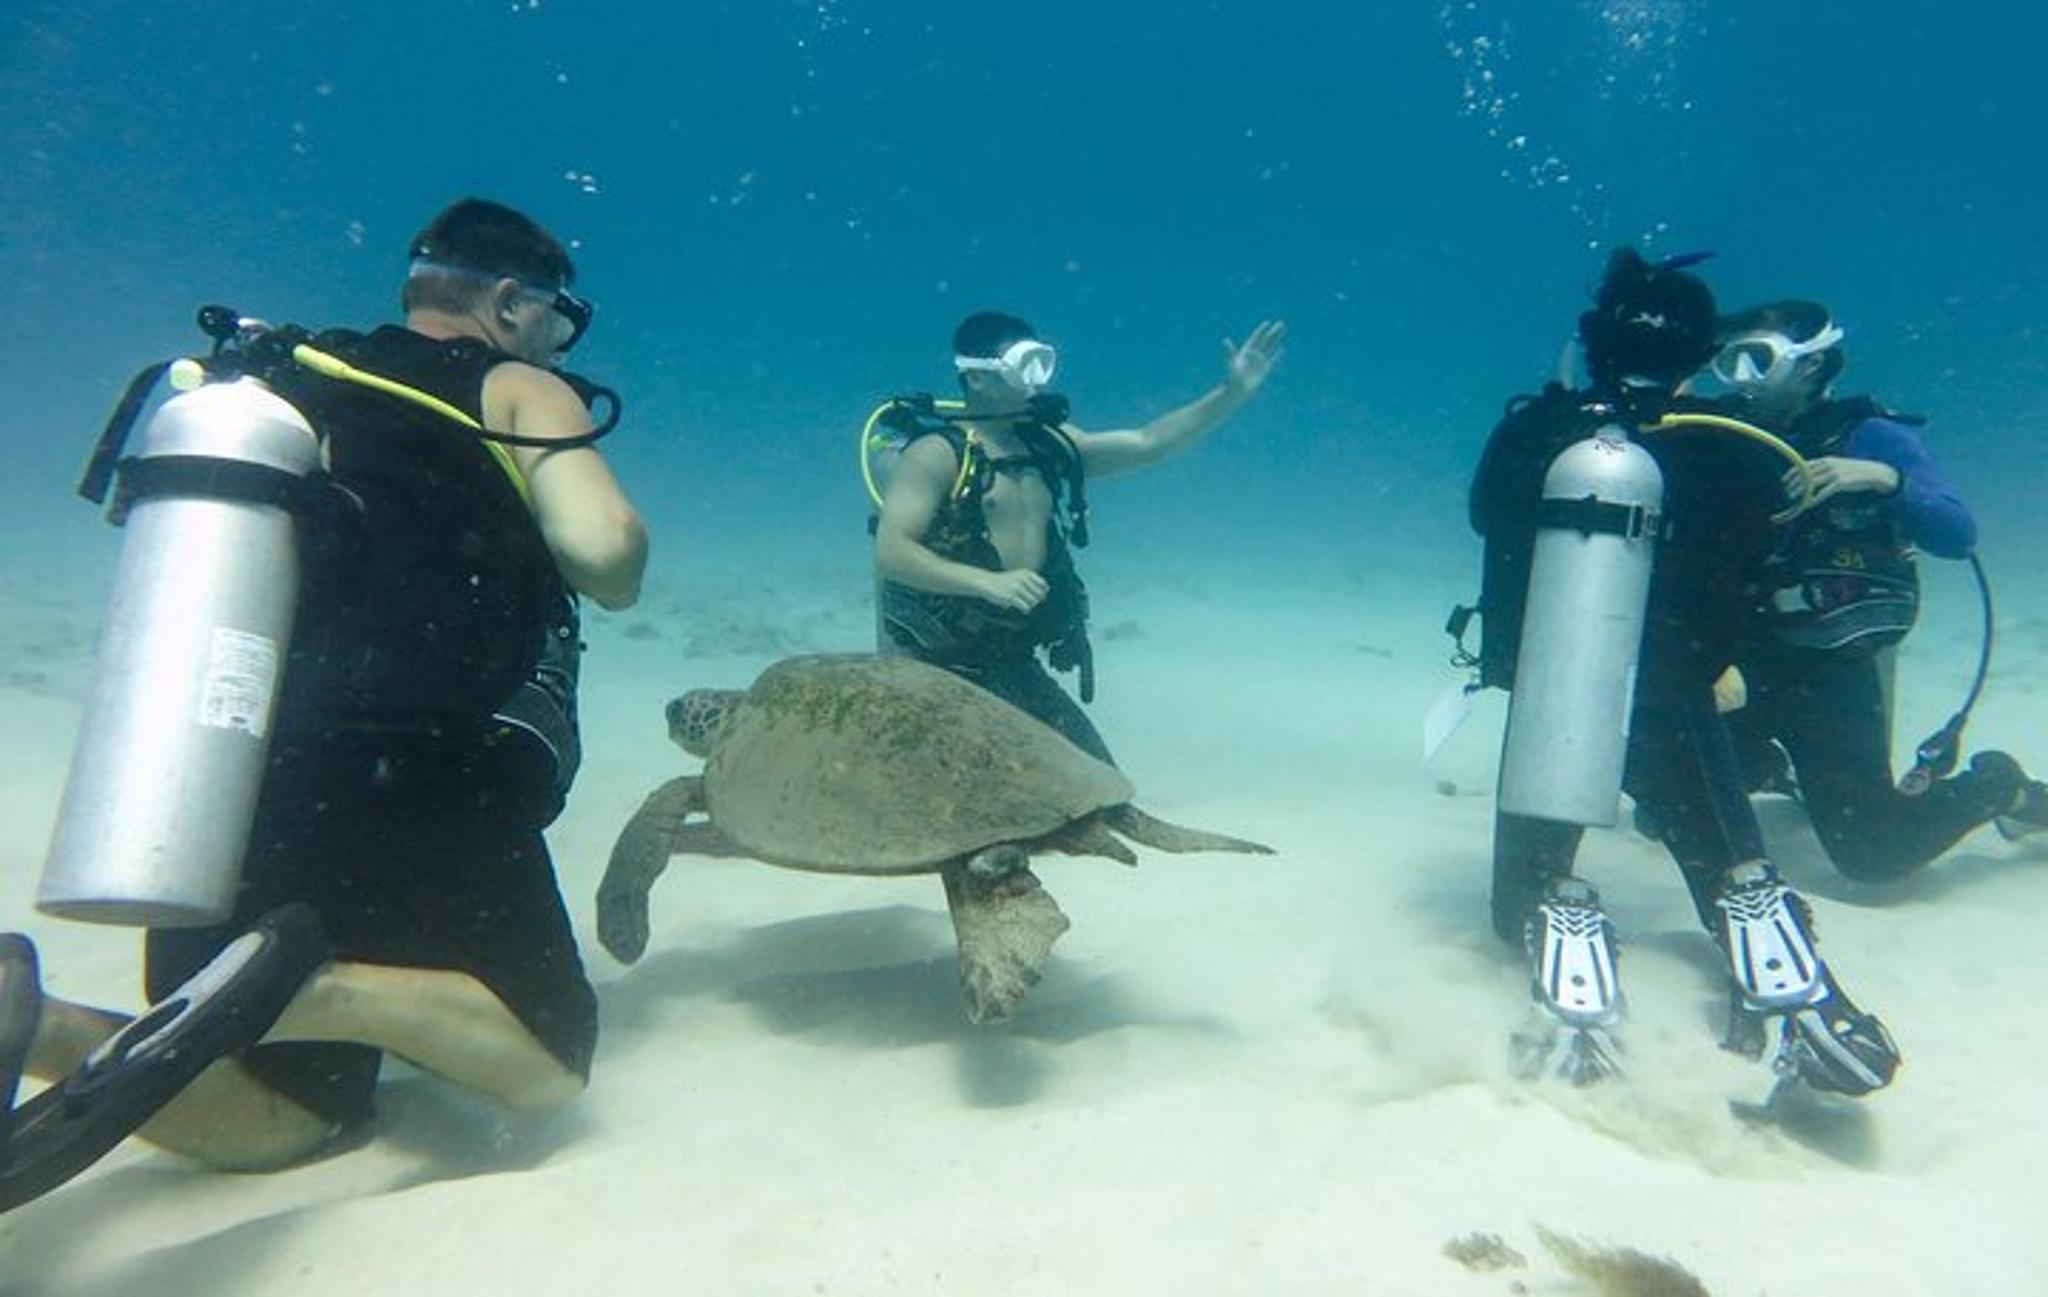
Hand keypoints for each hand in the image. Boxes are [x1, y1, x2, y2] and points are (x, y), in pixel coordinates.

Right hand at [978, 568, 1048, 613]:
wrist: (987, 582)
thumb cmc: (1004, 582)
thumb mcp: (1019, 576)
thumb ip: (1032, 582)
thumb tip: (1045, 595)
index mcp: (1027, 573)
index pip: (1043, 585)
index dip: (1042, 593)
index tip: (1037, 597)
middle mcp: (1023, 579)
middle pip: (1039, 595)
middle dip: (1036, 600)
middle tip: (1029, 602)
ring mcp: (1017, 588)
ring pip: (1033, 602)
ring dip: (1030, 606)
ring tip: (1023, 605)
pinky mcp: (1011, 597)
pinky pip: (1026, 607)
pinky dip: (1025, 610)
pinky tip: (1022, 609)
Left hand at [1223, 318, 1286, 398]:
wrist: (1237, 391)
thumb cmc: (1232, 378)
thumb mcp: (1231, 363)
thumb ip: (1230, 352)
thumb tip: (1225, 341)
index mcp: (1246, 352)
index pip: (1255, 338)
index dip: (1261, 330)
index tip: (1267, 323)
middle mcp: (1253, 355)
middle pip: (1265, 340)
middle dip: (1272, 332)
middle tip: (1280, 323)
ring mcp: (1259, 362)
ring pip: (1270, 348)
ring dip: (1276, 340)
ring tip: (1283, 331)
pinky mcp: (1264, 370)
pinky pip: (1272, 360)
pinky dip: (1277, 355)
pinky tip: (1282, 348)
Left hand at [1784, 455, 1898, 505]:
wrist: (1874, 472)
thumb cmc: (1854, 471)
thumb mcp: (1838, 466)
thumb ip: (1824, 470)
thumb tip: (1810, 478)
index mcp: (1826, 460)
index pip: (1804, 465)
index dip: (1793, 473)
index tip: (1784, 481)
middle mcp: (1828, 464)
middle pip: (1805, 474)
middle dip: (1794, 484)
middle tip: (1788, 493)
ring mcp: (1835, 473)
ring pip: (1812, 483)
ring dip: (1802, 492)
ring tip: (1796, 499)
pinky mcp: (1841, 482)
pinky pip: (1824, 492)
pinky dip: (1815, 498)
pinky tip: (1809, 504)